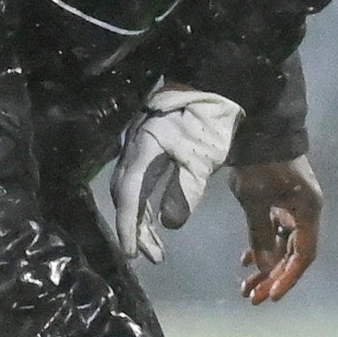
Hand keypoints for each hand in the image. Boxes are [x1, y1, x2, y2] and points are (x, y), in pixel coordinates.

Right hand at [98, 88, 244, 264]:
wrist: (211, 80)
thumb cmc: (208, 118)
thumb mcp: (202, 158)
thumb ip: (185, 192)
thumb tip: (169, 225)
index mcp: (141, 151)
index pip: (128, 197)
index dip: (128, 228)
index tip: (131, 254)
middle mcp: (132, 150)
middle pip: (126, 197)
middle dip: (135, 229)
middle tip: (151, 256)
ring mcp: (138, 147)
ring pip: (133, 191)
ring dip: (142, 220)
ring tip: (157, 248)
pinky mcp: (148, 147)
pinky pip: (141, 182)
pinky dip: (147, 204)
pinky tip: (157, 218)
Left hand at [230, 155, 322, 302]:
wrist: (258, 130)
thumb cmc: (259, 165)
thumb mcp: (255, 202)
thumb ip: (261, 236)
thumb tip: (265, 269)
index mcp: (308, 211)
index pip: (303, 254)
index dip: (288, 277)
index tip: (271, 295)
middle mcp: (306, 212)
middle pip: (293, 254)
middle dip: (273, 277)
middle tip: (253, 298)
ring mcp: (294, 207)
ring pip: (282, 245)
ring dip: (266, 266)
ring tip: (246, 287)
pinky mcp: (281, 202)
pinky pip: (275, 232)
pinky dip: (262, 247)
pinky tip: (246, 262)